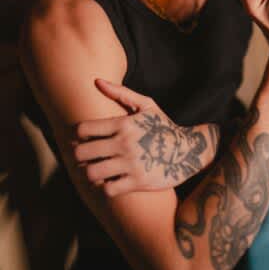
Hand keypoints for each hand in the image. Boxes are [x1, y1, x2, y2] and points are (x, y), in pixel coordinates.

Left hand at [72, 79, 214, 195]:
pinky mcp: (137, 182)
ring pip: (92, 173)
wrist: (189, 150)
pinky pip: (108, 189)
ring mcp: (131, 164)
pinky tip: (109, 180)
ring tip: (94, 169)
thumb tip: (96, 81)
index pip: (84, 129)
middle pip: (82, 153)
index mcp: (124, 123)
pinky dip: (104, 186)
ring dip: (89, 172)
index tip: (84, 137)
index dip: (78, 134)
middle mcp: (125, 143)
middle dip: (79, 155)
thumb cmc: (163, 126)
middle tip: (84, 156)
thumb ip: (120, 93)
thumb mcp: (146, 105)